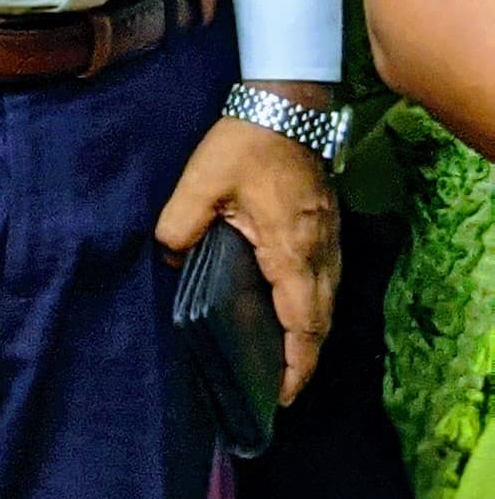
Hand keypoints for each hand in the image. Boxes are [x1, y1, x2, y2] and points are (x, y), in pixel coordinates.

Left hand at [154, 89, 341, 402]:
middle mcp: (320, 252)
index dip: (297, 362)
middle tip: (280, 388)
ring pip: (327, 302)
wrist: (288, 106)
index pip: (303, 322)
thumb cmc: (246, 143)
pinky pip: (325, 281)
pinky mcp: (326, 229)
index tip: (284, 393)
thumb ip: (180, 223)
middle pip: (321, 321)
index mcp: (291, 250)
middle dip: (304, 359)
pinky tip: (291, 311)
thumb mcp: (202, 181)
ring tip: (284, 360)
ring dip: (310, 334)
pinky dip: (312, 306)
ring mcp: (329, 241)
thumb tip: (170, 256)